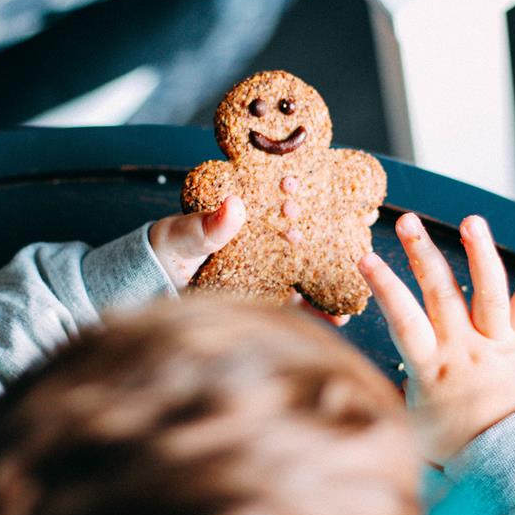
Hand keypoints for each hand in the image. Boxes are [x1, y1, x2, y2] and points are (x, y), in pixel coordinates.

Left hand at [149, 196, 348, 326]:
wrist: (148, 291)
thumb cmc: (162, 252)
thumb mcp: (177, 237)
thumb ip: (202, 227)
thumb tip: (233, 206)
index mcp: (248, 211)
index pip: (292, 197)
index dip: (326, 197)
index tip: (355, 202)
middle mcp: (265, 236)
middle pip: (312, 234)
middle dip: (342, 238)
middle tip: (366, 245)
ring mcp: (269, 268)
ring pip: (310, 268)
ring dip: (335, 276)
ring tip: (358, 287)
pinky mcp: (265, 298)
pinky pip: (297, 303)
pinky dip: (318, 310)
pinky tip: (337, 317)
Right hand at [357, 213, 514, 463]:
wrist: (514, 464)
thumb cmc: (455, 442)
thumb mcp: (411, 419)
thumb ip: (393, 385)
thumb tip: (358, 369)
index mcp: (431, 369)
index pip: (403, 320)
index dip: (384, 288)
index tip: (364, 259)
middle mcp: (464, 351)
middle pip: (442, 294)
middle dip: (422, 253)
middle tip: (407, 221)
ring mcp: (497, 345)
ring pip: (489, 292)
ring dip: (479, 253)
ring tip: (471, 221)